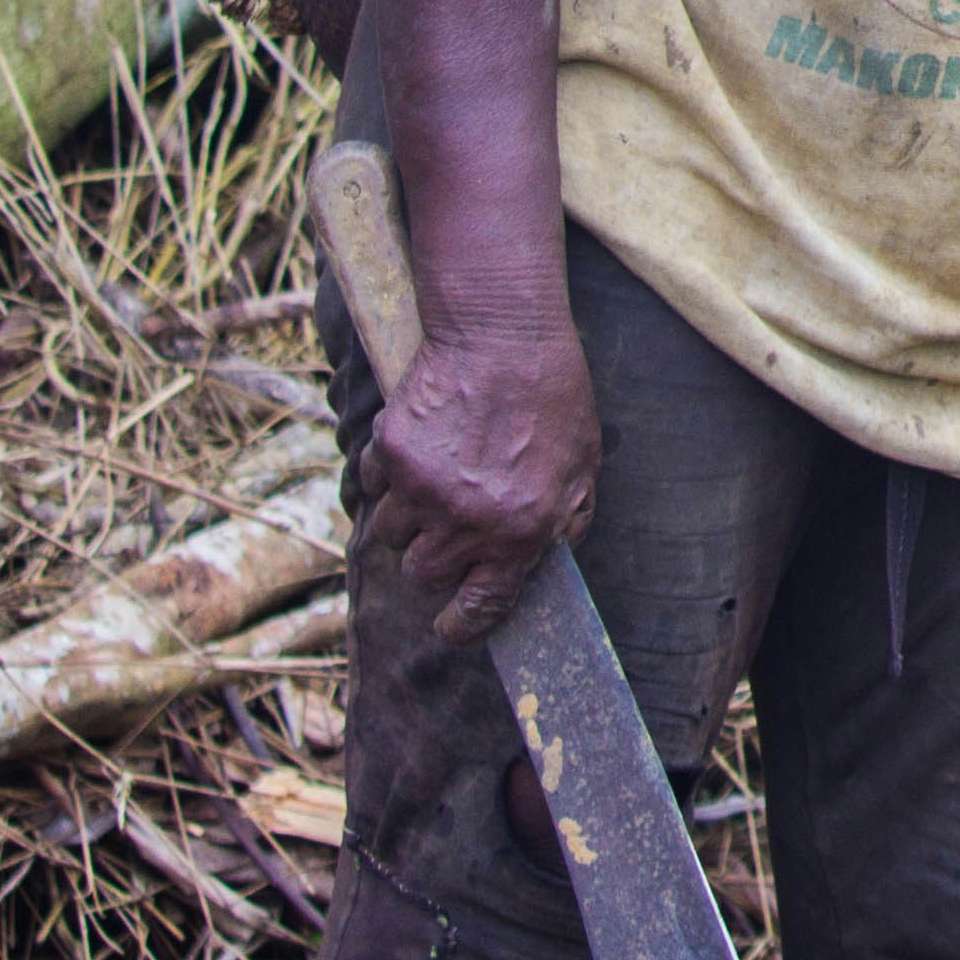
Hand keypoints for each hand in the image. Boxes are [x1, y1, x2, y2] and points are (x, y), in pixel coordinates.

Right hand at [362, 321, 600, 646]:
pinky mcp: (390, 452)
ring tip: (435, 481)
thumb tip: (547, 555)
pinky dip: (388, 476)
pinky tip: (417, 448)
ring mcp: (422, 487)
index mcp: (519, 531)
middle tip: (445, 537)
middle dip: (432, 564)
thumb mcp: (585, 464)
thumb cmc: (554, 395)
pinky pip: (374, 485)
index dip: (462, 627)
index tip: (452, 627)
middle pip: (422, 576)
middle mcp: (465, 519)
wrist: (504, 333)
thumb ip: (567, 518)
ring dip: (408, 519)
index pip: (480, 608)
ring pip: (392, 534)